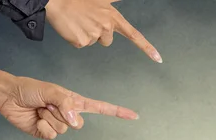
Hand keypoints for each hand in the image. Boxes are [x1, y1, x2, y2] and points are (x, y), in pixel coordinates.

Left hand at [0, 76, 137, 139]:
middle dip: (62, 114)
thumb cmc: (30, 89)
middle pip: (78, 125)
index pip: (101, 108)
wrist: (10, 98)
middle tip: (48, 105)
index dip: (117, 112)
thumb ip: (67, 105)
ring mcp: (58, 125)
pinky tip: (35, 119)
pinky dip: (42, 127)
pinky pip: (51, 136)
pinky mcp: (47, 134)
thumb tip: (76, 122)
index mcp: (74, 102)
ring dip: (49, 119)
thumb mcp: (52, 91)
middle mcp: (69, 114)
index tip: (134, 116)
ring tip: (39, 109)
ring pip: (63, 130)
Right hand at [45, 0, 161, 62]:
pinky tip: (72, 26)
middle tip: (87, 19)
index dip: (147, 48)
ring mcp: (94, 35)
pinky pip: (81, 45)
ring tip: (79, 20)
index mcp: (113, 17)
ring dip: (86, 34)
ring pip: (93, 42)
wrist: (57, 1)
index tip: (158, 59)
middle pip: (107, 41)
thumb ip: (114, 1)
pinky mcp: (82, 42)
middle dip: (98, 33)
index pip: (134, 35)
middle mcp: (106, 27)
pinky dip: (76, 37)